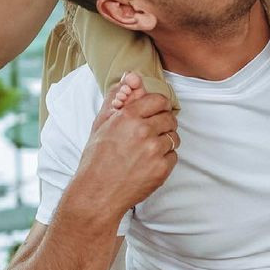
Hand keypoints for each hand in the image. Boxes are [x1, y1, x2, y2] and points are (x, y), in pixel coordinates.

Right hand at [75, 91, 178, 217]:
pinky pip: (173, 156)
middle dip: (163, 123)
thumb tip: (131, 76)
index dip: (158, 106)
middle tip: (151, 133)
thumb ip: (117, 98)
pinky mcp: (162, 169)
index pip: (158, 100)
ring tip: (148, 149)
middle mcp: (143, 131)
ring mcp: (154, 150)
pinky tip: (149, 163)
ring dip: (165, 141)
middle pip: (170, 117)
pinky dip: (165, 159)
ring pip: (173, 137)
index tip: (154, 113)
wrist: (97, 193)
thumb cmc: (96, 159)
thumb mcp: (101, 124)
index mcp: (127, 117)